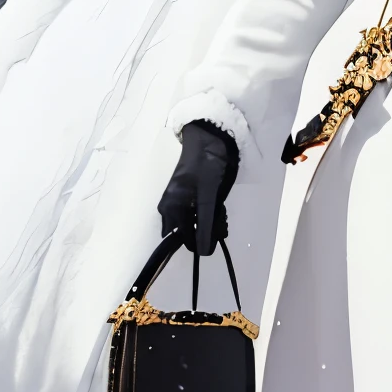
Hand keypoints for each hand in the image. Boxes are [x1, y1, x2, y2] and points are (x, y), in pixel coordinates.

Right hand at [159, 120, 238, 256]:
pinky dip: (212, 214)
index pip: (183, 239)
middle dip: (207, 231)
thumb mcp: (207, 199)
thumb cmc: (206, 168)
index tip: (216, 233)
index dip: (201, 240)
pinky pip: (201, 213)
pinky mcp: (194, 196)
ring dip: (212, 223)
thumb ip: (204, 226)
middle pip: (190, 232)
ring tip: (222, 213)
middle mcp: (172, 208)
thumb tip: (203, 252)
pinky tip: (221, 209)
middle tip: (221, 222)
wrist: (210, 139)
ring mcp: (184, 202)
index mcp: (169, 209)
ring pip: (198, 223)